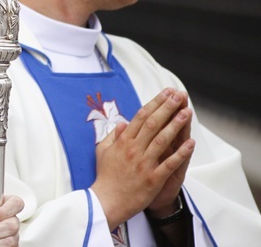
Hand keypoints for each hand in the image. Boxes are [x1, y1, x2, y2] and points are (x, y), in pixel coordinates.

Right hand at [91, 88, 194, 229]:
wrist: (106, 201)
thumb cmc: (105, 177)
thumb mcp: (103, 152)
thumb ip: (112, 136)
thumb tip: (122, 123)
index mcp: (123, 142)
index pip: (141, 117)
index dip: (155, 103)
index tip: (165, 93)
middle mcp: (134, 149)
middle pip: (153, 124)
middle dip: (167, 107)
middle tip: (179, 95)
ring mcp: (144, 164)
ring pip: (162, 140)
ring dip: (176, 125)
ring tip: (187, 112)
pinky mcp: (153, 179)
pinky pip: (169, 163)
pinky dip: (181, 153)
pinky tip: (191, 143)